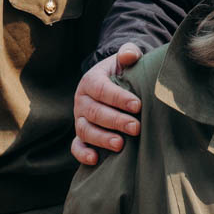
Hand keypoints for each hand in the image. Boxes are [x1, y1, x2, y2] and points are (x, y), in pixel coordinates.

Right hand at [72, 44, 143, 164]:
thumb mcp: (124, 59)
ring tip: (120, 144)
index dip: (119, 98)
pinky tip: (95, 160)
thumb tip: (130, 55)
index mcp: (91, 81)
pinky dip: (82, 154)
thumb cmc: (121, 72)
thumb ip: (128, 53)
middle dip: (116, 121)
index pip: (102, 90)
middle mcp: (82, 100)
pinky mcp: (80, 135)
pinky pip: (76, 146)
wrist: (112, 83)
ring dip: (102, 138)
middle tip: (136, 127)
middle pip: (95, 112)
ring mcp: (79, 119)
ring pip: (85, 130)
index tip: (138, 105)